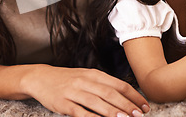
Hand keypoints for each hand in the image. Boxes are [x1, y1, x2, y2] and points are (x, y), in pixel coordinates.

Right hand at [24, 65, 149, 116]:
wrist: (41, 78)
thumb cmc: (68, 79)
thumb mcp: (86, 76)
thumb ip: (103, 85)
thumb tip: (126, 96)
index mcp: (93, 74)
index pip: (118, 84)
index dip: (133, 95)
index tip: (144, 106)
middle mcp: (85, 81)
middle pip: (110, 93)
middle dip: (127, 105)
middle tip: (139, 115)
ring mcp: (74, 92)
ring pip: (97, 103)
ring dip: (113, 112)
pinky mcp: (63, 103)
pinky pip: (80, 112)